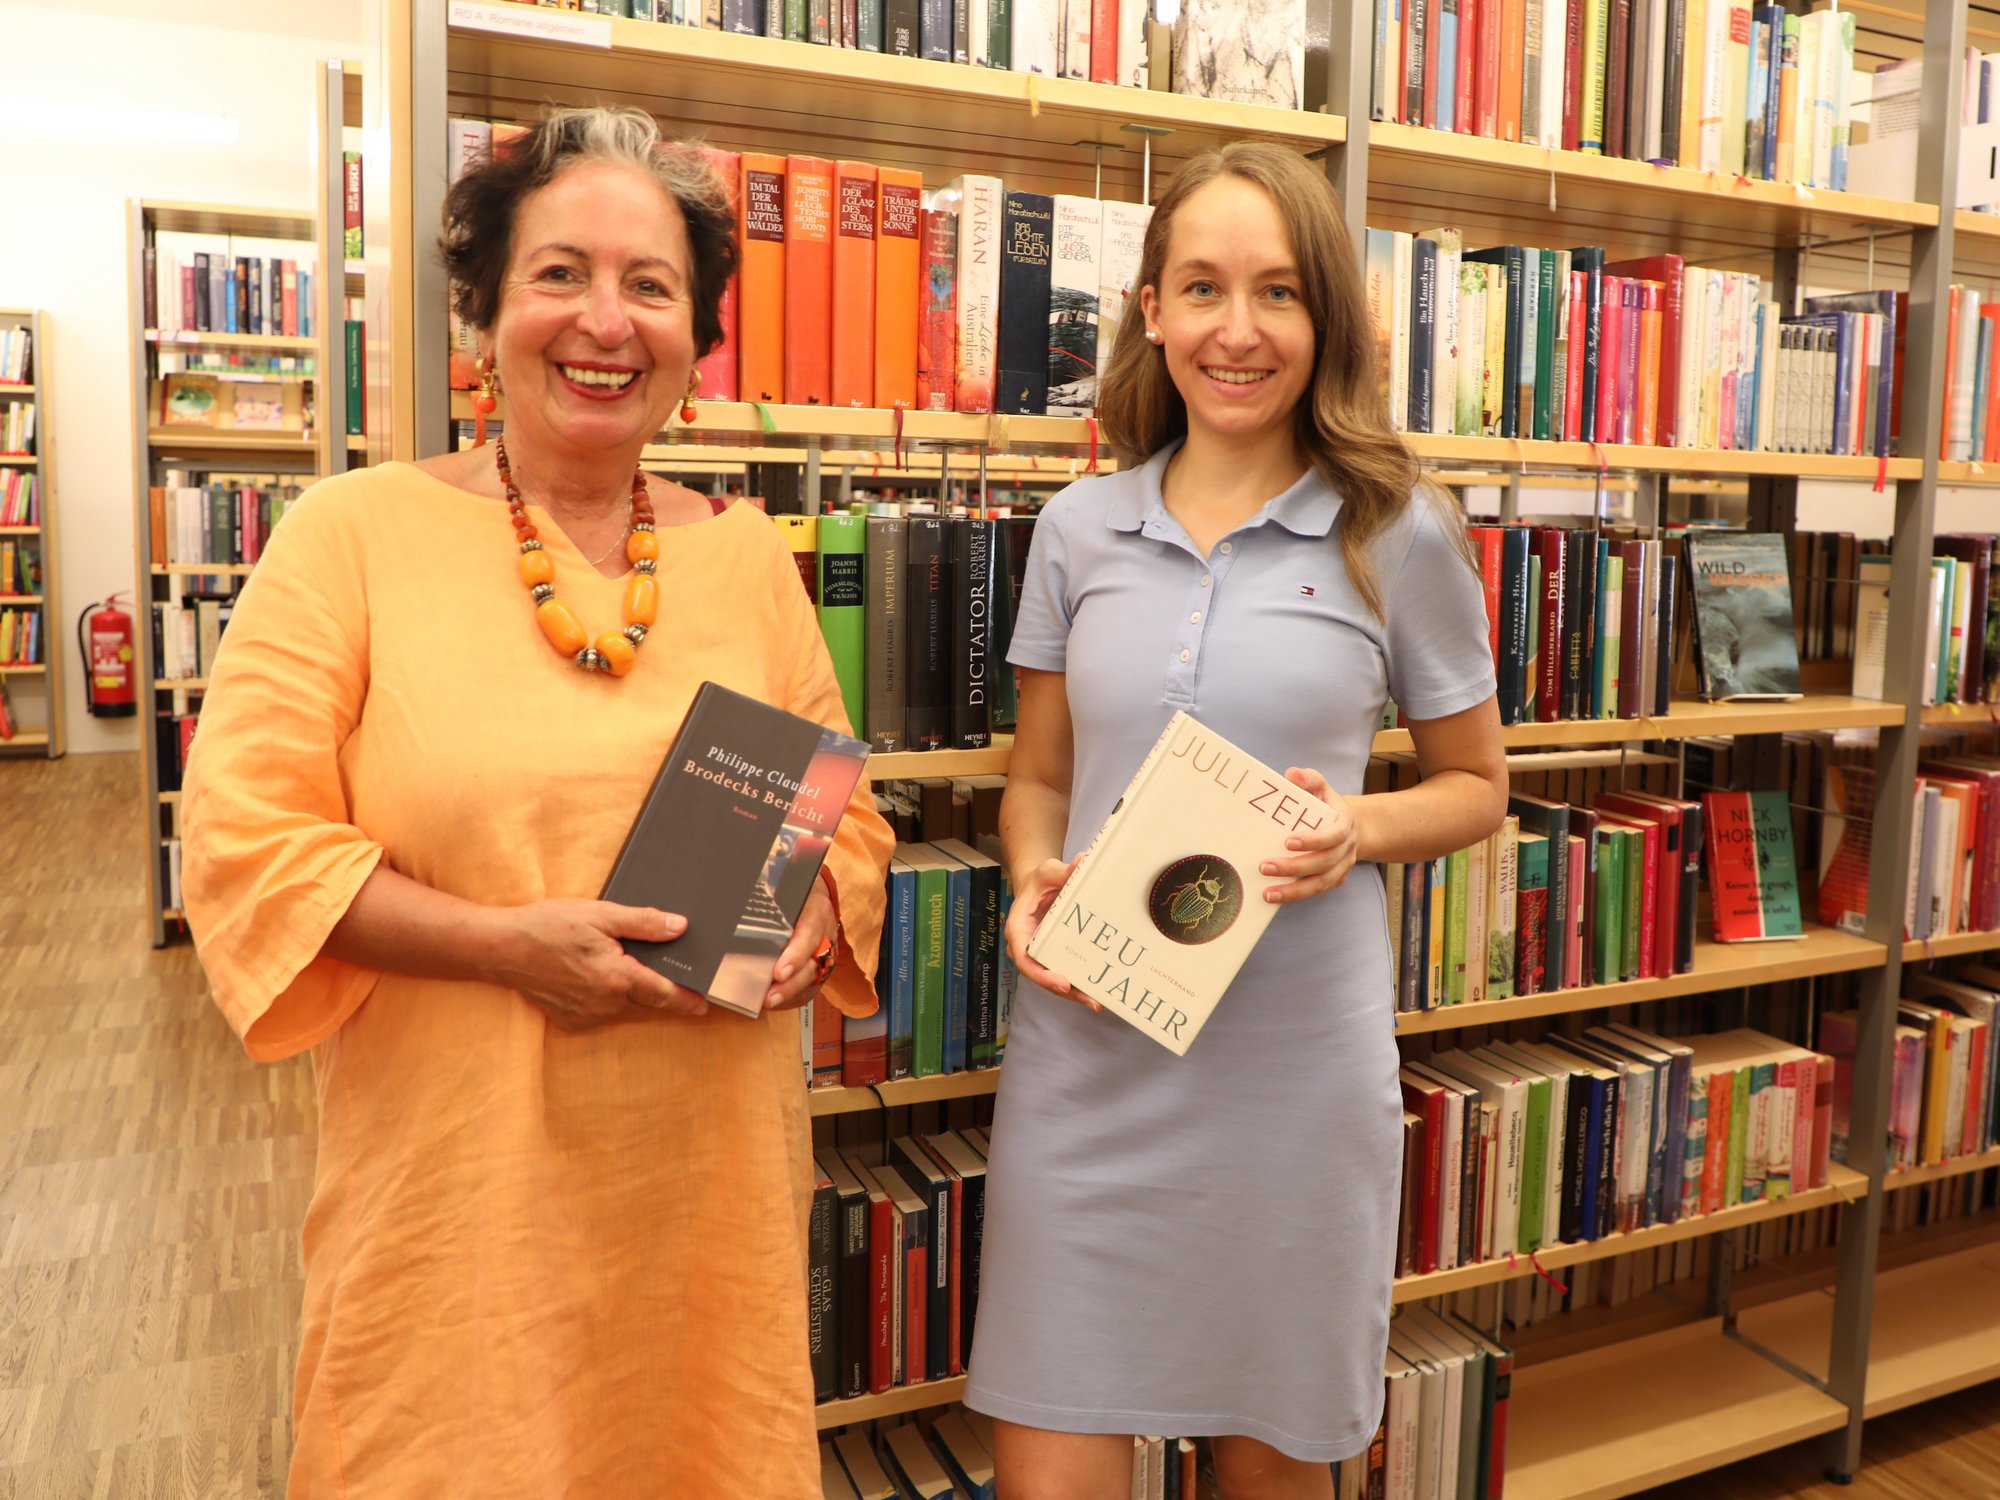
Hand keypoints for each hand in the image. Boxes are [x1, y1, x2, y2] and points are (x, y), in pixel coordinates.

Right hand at [489, 898, 709, 1028]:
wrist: (500, 948)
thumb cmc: (547, 926)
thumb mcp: (599, 914)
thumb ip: (643, 922)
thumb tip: (679, 926)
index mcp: (617, 978)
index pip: (665, 993)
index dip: (688, 999)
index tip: (707, 1004)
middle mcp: (604, 1003)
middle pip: (646, 999)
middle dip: (658, 987)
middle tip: (658, 966)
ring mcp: (586, 1015)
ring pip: (623, 1005)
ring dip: (627, 989)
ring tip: (612, 960)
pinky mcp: (570, 1020)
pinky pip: (600, 1011)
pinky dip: (604, 996)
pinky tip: (590, 974)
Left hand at [762, 883, 838, 1014]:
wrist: (813, 893)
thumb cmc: (792, 891)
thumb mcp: (783, 887)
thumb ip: (767, 899)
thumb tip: (735, 907)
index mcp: (816, 911)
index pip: (808, 935)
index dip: (795, 956)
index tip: (779, 972)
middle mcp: (825, 934)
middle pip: (812, 965)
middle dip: (790, 984)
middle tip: (769, 997)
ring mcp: (825, 953)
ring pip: (813, 979)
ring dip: (790, 994)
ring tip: (768, 1002)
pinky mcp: (822, 967)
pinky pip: (811, 987)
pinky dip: (794, 997)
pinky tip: (777, 1002)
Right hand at [1003, 855, 1103, 1012]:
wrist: (1040, 884)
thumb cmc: (1041, 879)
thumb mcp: (1049, 870)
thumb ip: (1063, 870)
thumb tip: (1082, 861)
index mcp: (1019, 928)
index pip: (1024, 958)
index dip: (1041, 974)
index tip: (1062, 983)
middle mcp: (1027, 946)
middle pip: (1040, 975)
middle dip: (1063, 990)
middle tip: (1088, 999)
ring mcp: (1040, 953)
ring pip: (1052, 980)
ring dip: (1073, 993)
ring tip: (1097, 1001)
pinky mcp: (1052, 955)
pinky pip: (1062, 973)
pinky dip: (1077, 984)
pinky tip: (1096, 992)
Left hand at [1259, 768, 1361, 904]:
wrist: (1350, 826)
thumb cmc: (1328, 804)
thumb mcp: (1321, 786)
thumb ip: (1308, 779)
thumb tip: (1291, 774)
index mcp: (1344, 824)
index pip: (1333, 835)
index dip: (1314, 840)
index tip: (1288, 841)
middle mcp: (1346, 849)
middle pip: (1323, 863)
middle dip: (1294, 867)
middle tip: (1265, 867)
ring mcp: (1342, 867)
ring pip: (1321, 883)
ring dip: (1294, 891)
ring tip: (1268, 894)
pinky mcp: (1334, 879)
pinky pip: (1317, 891)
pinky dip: (1297, 895)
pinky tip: (1276, 897)